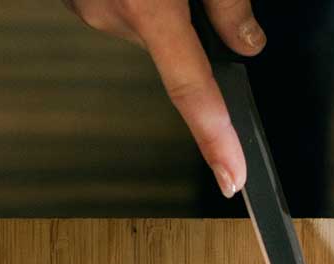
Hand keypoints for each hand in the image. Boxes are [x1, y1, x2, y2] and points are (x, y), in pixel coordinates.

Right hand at [67, 0, 263, 193]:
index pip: (191, 92)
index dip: (214, 141)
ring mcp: (86, 8)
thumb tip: (247, 42)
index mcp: (146, 5)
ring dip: (159, 8)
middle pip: (169, 53)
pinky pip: (119, 11)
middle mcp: (111, 14)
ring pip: (144, 30)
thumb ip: (228, 2)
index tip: (231, 176)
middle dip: (187, 31)